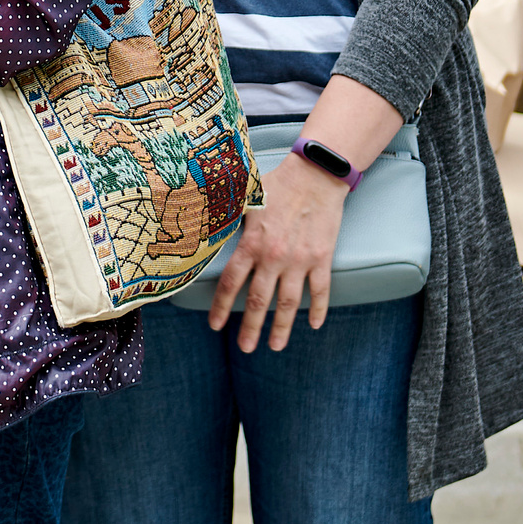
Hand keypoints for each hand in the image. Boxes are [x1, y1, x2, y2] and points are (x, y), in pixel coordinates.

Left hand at [210, 155, 348, 351]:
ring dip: (282, 328)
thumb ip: (227, 221)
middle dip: (250, 328)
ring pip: (289, 303)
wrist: (316, 175)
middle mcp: (274, 257)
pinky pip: (319, 291)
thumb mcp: (244, 200)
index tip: (215, 325)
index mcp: (252, 243)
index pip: (231, 283)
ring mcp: (300, 260)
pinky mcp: (322, 259)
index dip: (221, 307)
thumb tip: (200, 231)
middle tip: (245, 348)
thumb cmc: (278, 184)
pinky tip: (314, 324)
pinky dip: (317, 310)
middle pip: (259, 301)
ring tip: (275, 346)